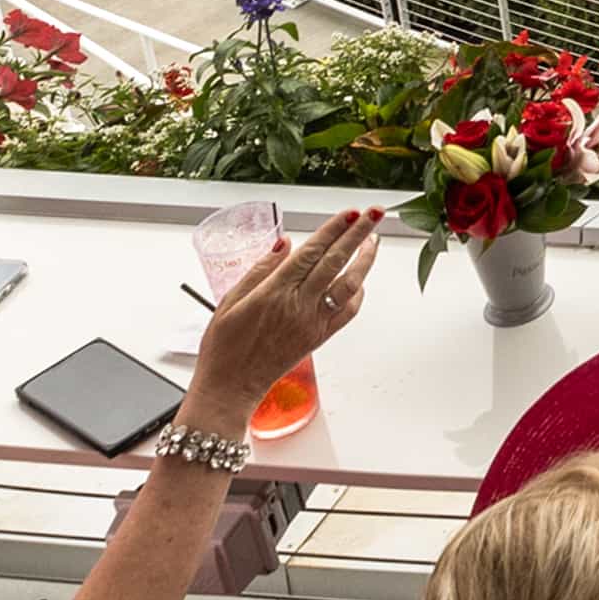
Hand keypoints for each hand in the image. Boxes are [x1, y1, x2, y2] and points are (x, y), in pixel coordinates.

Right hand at [184, 206, 374, 428]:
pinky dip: (358, 294)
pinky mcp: (319, 338)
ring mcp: (312, 322)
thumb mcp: (230, 300)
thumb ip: (260, 269)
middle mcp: (298, 305)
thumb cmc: (224, 346)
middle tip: (375, 213)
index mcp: (274, 291)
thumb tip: (286, 243)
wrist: (230, 387)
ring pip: (348, 286)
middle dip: (358, 234)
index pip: (312, 252)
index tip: (351, 212)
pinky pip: (347, 313)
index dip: (334, 229)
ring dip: (365, 261)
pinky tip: (359, 280)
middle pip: (336, 262)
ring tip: (374, 241)